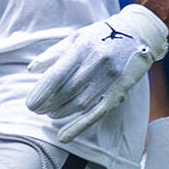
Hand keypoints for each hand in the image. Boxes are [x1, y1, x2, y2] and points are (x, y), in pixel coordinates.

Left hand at [26, 3, 168, 142]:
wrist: (138, 34)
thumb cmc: (101, 35)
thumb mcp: (76, 37)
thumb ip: (53, 54)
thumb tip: (31, 70)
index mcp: (82, 48)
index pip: (58, 75)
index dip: (42, 91)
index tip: (30, 103)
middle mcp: (97, 63)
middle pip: (67, 91)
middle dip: (49, 103)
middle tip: (36, 109)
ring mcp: (110, 79)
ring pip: (81, 103)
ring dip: (62, 112)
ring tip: (50, 113)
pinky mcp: (120, 91)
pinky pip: (97, 113)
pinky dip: (79, 126)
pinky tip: (64, 134)